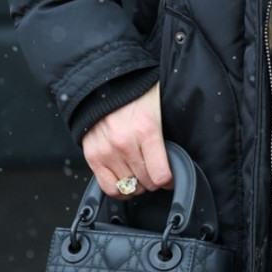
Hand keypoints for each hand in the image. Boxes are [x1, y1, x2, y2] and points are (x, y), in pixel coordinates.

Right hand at [81, 83, 171, 197]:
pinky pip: (109, 187)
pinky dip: (119, 189)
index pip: (161, 175)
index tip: (171, 177)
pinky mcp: (92, 156)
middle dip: (154, 180)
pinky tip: (125, 181)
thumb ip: (167, 130)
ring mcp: (107, 151)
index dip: (170, 180)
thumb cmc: (135, 92)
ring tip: (140, 173)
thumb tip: (178, 154)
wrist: (104, 82)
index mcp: (146, 129)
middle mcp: (125, 143)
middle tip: (155, 172)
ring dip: (137, 184)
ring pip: (129, 187)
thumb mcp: (159, 105)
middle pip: (146, 182)